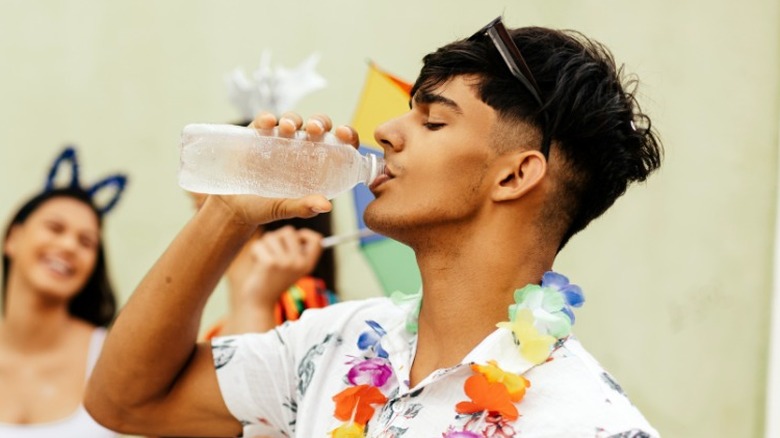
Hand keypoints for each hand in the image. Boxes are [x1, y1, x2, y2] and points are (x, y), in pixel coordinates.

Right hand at [202, 112, 360, 227]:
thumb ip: (304, 207)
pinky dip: (267, 119)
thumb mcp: (284, 208)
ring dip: (294, 119)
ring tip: (288, 128)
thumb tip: (326, 206)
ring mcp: (279, 140)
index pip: (339, 145)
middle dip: (319, 122)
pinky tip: (268, 123)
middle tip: (315, 130)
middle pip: (318, 127)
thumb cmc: (264, 208)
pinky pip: (264, 121)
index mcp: (317, 164)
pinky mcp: (257, 134)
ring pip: (294, 121)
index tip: (343, 134)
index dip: (346, 136)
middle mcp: (301, 148)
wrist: (231, 206)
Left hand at [239, 226, 323, 309]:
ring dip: (264, 246)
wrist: (260, 303)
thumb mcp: (291, 268)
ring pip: (271, 236)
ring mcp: (285, 263)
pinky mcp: (270, 263)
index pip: (316, 239)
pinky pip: (259, 244)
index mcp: (307, 264)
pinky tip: (256, 264)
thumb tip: (296, 232)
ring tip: (263, 261)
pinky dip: (254, 252)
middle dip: (277, 238)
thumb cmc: (273, 282)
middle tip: (272, 253)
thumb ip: (296, 252)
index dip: (304, 234)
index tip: (295, 239)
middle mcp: (299, 263)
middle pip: (289, 231)